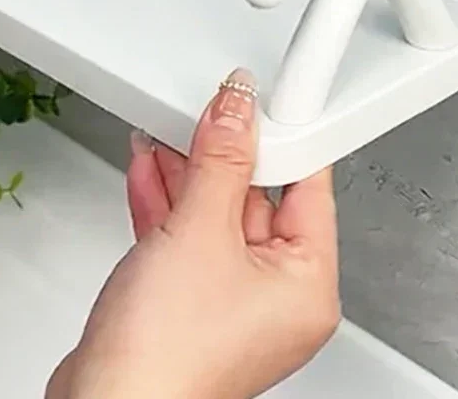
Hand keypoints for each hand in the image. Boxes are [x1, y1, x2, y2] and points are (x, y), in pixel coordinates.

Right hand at [47, 69, 340, 398]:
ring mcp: (229, 300)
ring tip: (167, 131)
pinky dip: (167, 203)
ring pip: (215, 215)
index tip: (263, 100)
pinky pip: (186, 237)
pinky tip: (150, 168)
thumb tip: (237, 110)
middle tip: (206, 111)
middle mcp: (275, 297)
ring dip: (186, 173)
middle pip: (257, 197)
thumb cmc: (166, 357)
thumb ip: (219, 160)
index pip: (308, 187)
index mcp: (306, 286)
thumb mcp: (199, 230)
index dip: (283, 138)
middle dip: (222, 153)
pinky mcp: (188, 302)